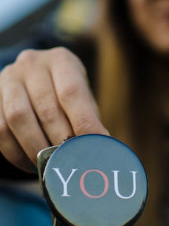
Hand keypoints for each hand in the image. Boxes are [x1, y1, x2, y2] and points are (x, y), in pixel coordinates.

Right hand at [0, 47, 107, 172]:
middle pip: (46, 108)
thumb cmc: (67, 92)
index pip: (72, 93)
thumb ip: (90, 118)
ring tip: (51, 164)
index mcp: (61, 61)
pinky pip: (0, 129)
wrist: (37, 78)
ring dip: (37, 147)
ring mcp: (9, 79)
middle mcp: (32, 64)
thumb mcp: (83, 96)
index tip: (94, 146)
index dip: (84, 122)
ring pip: (19, 118)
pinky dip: (15, 152)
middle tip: (73, 160)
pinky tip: (30, 164)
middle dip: (61, 140)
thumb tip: (102, 147)